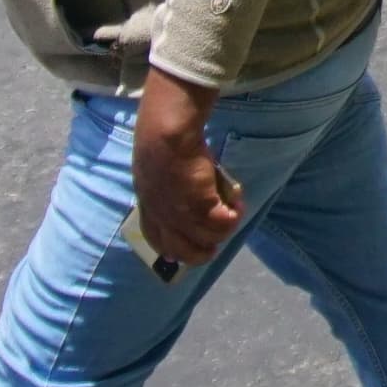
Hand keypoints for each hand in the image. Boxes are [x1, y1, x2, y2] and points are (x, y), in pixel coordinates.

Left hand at [127, 76, 246, 269]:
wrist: (166, 133)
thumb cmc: (161, 142)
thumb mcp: (158, 173)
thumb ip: (168, 189)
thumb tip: (189, 194)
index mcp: (149, 209)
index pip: (159, 243)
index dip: (177, 249)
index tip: (194, 242)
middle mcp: (162, 219)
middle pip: (183, 252)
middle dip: (204, 251)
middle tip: (219, 232)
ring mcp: (180, 216)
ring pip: (210, 239)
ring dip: (225, 227)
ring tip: (233, 209)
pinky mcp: (200, 207)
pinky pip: (224, 224)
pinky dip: (234, 215)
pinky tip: (237, 201)